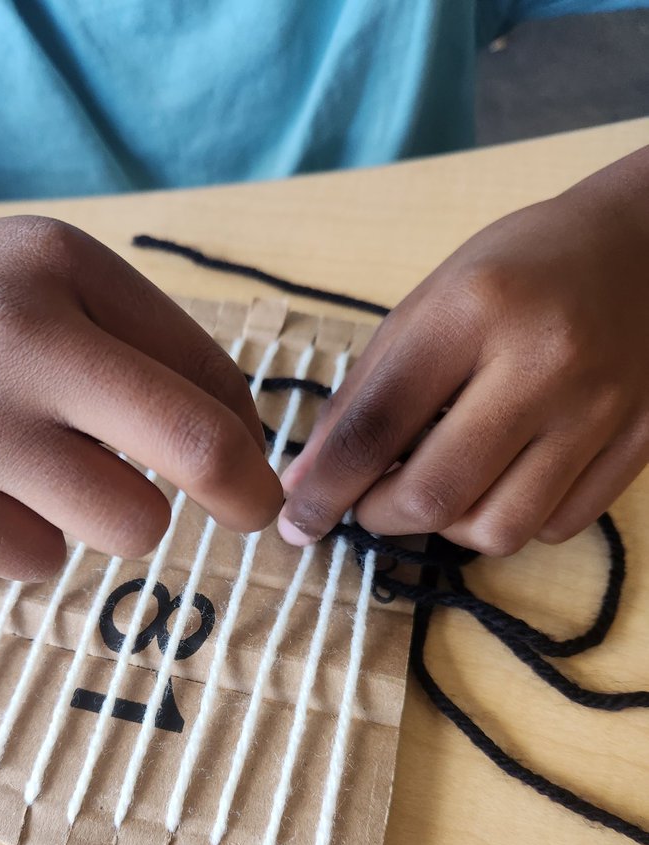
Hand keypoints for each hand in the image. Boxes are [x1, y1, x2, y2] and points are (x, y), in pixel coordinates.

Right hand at [0, 216, 280, 578]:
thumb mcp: (37, 274)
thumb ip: (138, 340)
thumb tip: (237, 441)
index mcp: (60, 266)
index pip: (211, 372)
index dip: (248, 434)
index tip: (247, 462)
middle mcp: (18, 336)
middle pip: (200, 449)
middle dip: (249, 497)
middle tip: (255, 516)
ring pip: (130, 525)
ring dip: (115, 515)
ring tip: (53, 473)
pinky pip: (42, 560)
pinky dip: (34, 538)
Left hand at [278, 147, 648, 554]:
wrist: (644, 246)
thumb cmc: (518, 272)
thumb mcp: (429, 306)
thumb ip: (364, 396)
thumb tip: (307, 482)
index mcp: (473, 309)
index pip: (375, 427)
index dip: (324, 490)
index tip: (297, 521)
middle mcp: (544, 362)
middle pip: (435, 495)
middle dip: (379, 515)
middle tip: (368, 501)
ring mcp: (600, 408)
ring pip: (497, 531)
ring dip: (447, 527)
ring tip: (438, 487)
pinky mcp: (639, 442)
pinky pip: (553, 527)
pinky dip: (510, 520)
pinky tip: (501, 481)